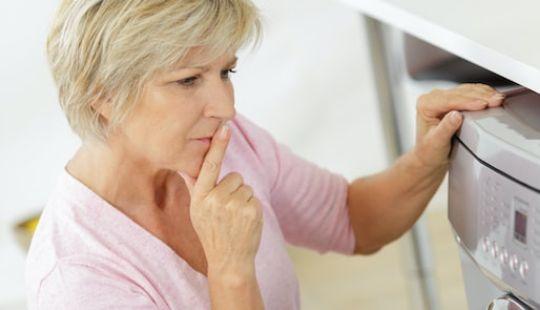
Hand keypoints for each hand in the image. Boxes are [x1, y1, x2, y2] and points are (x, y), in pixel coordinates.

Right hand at [179, 123, 262, 277]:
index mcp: (200, 197)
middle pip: (234, 176)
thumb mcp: (197, 210)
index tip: (225, 127)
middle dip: (234, 189)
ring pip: (245, 186)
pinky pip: (254, 196)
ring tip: (235, 217)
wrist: (229, 260)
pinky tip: (244, 222)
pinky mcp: (251, 210)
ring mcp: (234, 205)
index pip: (209, 166)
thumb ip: (196, 186)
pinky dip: (252, 207)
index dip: (218, 146)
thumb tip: (188, 165)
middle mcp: (215, 199)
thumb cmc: (212, 233)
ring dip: (243, 199)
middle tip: (227, 211)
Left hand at [413, 83, 504, 168]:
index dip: (468, 101)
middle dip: (480, 96)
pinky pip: (471, 93)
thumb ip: (446, 128)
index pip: (449, 100)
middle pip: (460, 93)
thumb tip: (456, 115)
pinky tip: (493, 97)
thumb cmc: (429, 151)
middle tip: (497, 101)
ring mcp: (443, 98)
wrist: (431, 157)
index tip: (483, 104)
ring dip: (485, 94)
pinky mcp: (454, 100)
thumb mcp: (436, 142)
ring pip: (467, 91)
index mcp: (425, 104)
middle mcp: (433, 98)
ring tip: (498, 99)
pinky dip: (483, 95)